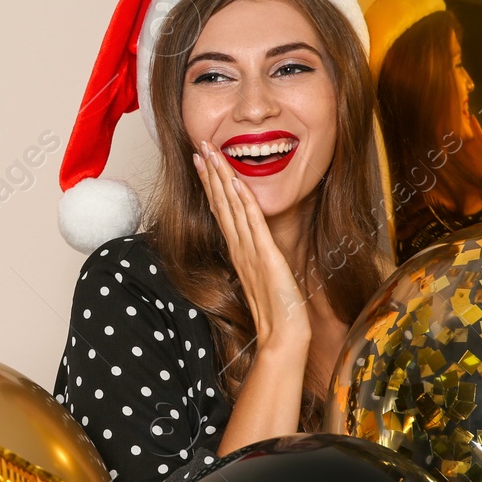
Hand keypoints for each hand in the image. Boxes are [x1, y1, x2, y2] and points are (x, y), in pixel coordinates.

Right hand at [193, 140, 311, 353]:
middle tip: (199, 146)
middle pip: (219, 203)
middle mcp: (239, 247)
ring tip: (210, 153)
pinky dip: (242, 199)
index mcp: (239, 251)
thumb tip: (255, 247)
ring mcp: (250, 250)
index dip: (210, 185)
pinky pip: (252, 221)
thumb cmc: (276, 310)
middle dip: (209, 172)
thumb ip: (256, 258)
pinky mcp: (265, 254)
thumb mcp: (264, 277)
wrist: (282, 335)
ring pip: (230, 206)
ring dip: (219, 177)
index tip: (202, 163)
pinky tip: (235, 180)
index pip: (220, 211)